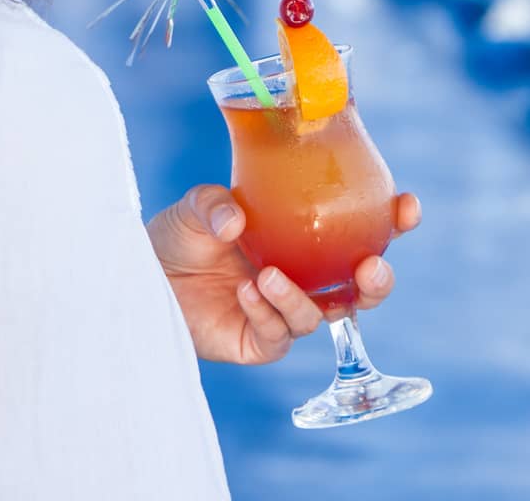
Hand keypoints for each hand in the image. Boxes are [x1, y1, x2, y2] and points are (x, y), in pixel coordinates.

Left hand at [145, 184, 421, 365]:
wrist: (142, 276)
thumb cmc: (177, 235)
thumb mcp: (195, 206)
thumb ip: (214, 205)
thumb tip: (237, 220)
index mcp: (299, 236)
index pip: (357, 230)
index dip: (390, 222)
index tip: (406, 205)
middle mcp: (299, 275)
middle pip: (358, 287)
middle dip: (377, 281)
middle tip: (372, 266)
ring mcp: (282, 311)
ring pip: (319, 316)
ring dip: (301, 299)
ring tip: (267, 274)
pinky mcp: (259, 342)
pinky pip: (278, 336)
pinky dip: (267, 314)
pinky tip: (247, 292)